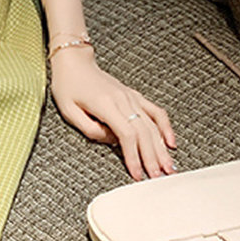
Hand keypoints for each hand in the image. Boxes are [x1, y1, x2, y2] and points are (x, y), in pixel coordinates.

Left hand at [48, 46, 176, 180]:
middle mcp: (123, 100)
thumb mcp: (69, 111)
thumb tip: (112, 141)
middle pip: (143, 132)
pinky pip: (155, 111)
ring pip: (152, 125)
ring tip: (169, 167)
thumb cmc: (68, 86)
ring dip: (161, 148)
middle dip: (152, 157)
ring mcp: (131, 97)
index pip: (126, 134)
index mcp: (105, 105)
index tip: (136, 174)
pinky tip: (171, 142)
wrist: (75, 63)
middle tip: (158, 177)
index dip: (133, 156)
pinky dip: (165, 127)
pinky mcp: (134, 96)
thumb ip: (90, 129)